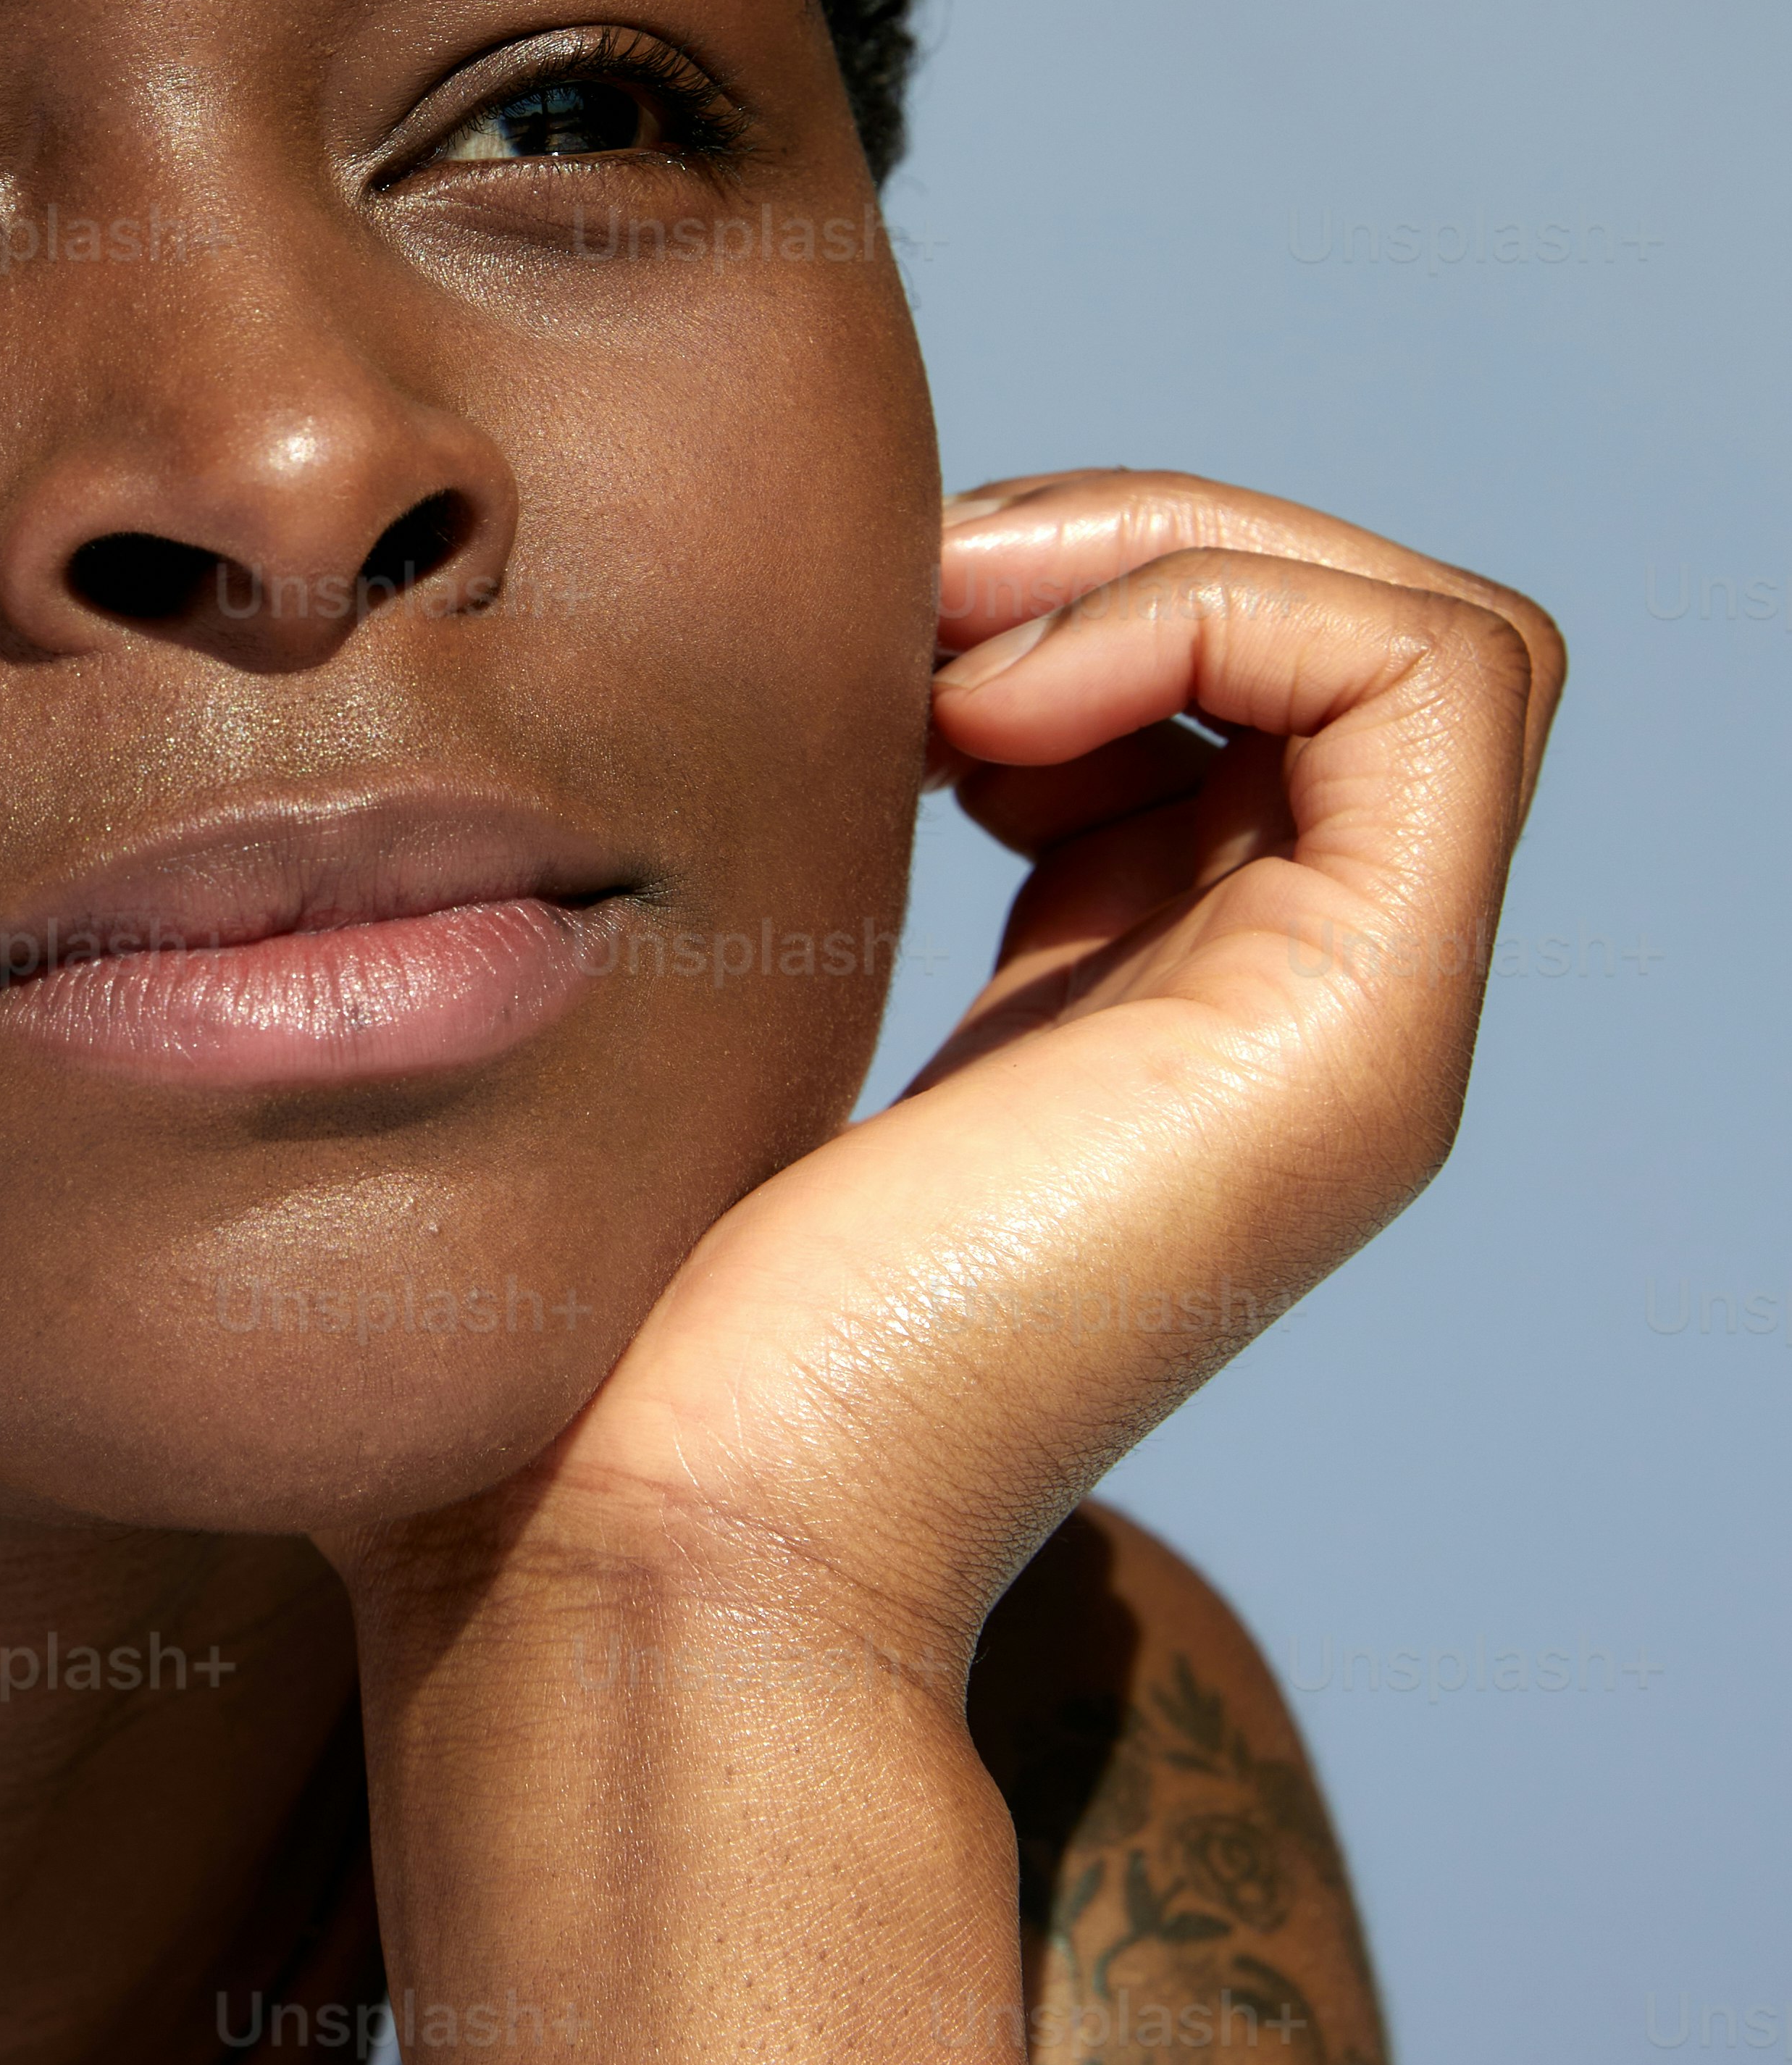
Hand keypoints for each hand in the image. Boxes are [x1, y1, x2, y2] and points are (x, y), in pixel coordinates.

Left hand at [429, 471, 1565, 1675]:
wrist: (649, 1526)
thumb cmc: (627, 1302)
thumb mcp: (762, 984)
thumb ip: (841, 827)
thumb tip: (831, 646)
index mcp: (1159, 995)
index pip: (1263, 680)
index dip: (1098, 575)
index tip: (882, 636)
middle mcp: (1296, 1014)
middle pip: (1368, 641)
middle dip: (1147, 538)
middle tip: (918, 607)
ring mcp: (1350, 1034)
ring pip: (1431, 644)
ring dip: (1177, 556)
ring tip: (948, 651)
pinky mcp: (1358, 1041)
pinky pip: (1437, 687)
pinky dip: (1219, 611)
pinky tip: (990, 708)